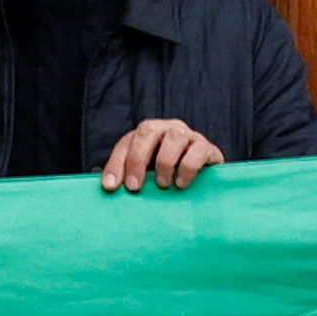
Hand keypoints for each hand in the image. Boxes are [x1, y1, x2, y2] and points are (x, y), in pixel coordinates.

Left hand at [102, 118, 221, 194]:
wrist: (207, 179)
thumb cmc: (171, 177)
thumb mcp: (148, 176)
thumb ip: (131, 176)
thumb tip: (109, 187)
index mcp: (148, 134)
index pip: (127, 142)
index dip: (116, 163)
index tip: (111, 187)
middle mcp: (168, 128)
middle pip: (148, 130)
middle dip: (137, 159)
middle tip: (135, 186)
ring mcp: (189, 135)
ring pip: (174, 137)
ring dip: (164, 163)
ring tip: (163, 184)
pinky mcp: (207, 147)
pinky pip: (197, 151)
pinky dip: (187, 169)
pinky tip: (181, 184)